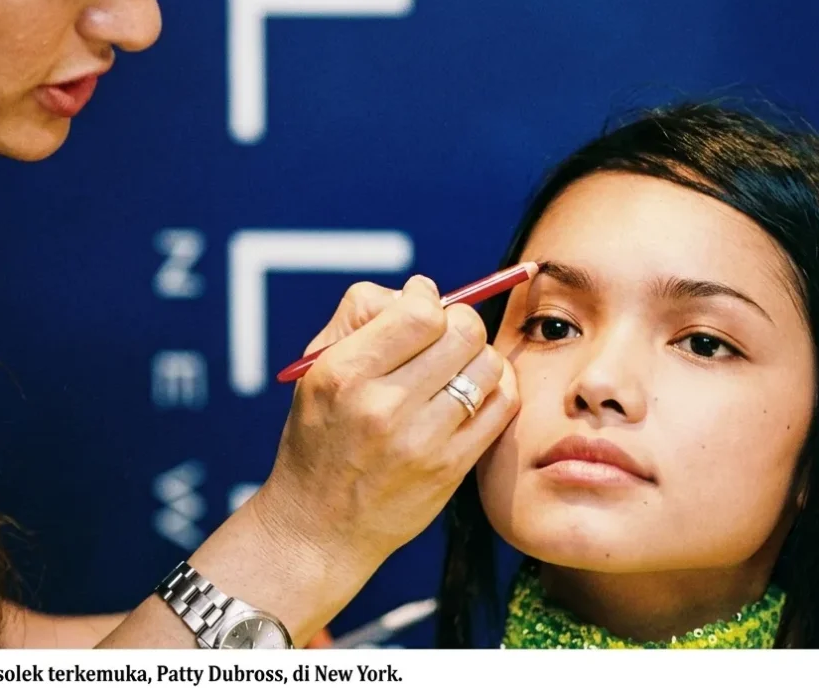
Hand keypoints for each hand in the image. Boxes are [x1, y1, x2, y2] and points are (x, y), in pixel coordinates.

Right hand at [250, 273, 519, 579]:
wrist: (319, 527)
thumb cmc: (319, 436)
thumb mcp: (316, 370)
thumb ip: (360, 316)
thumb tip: (419, 290)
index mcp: (344, 373)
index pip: (419, 311)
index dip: (428, 298)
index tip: (420, 306)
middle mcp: (383, 406)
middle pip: (462, 331)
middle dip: (457, 323)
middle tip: (443, 335)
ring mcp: (422, 441)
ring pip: (488, 365)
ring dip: (479, 355)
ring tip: (457, 366)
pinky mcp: (451, 468)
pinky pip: (502, 405)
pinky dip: (497, 387)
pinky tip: (475, 390)